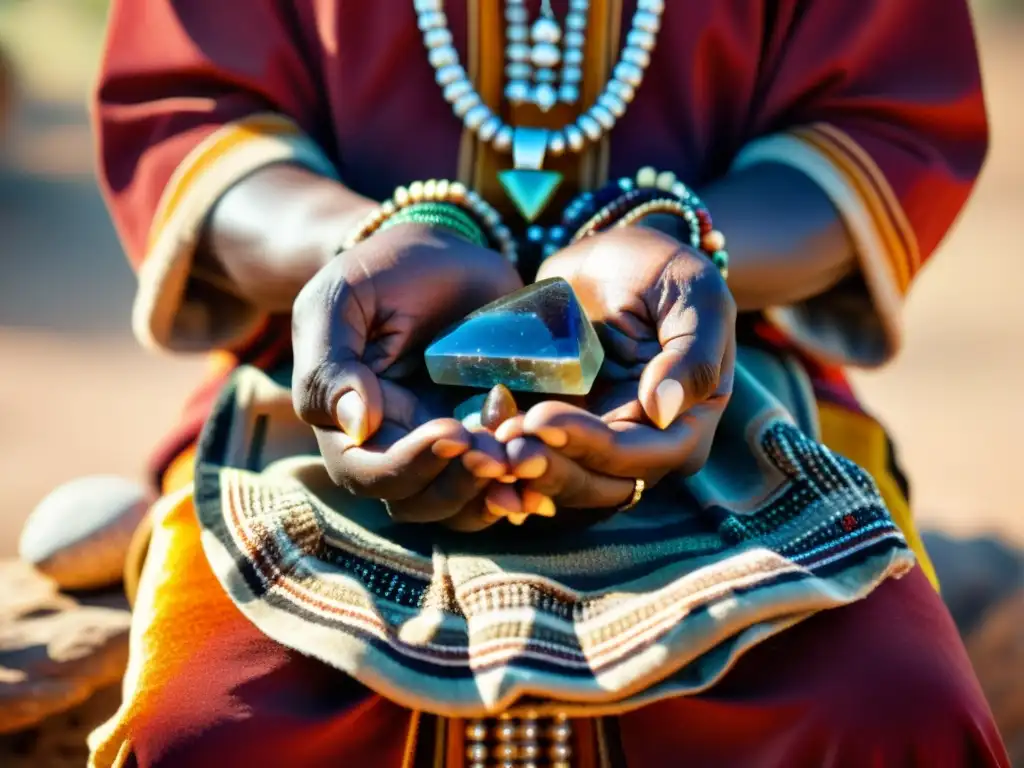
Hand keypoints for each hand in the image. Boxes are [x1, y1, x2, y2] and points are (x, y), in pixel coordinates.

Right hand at [292, 223, 522, 525]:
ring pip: (463, 505)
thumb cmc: (379, 275)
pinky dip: (525, 482)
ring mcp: (446, 449)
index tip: (452, 432)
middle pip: (419, 501)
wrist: (440, 256)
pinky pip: (504, 482)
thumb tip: (355, 424)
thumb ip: (330, 363)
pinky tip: (545, 459)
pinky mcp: (490, 438)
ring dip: (494, 491)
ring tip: (523, 457)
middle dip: (461, 483)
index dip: (409, 465)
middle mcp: (397, 448)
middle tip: (497, 451)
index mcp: (351, 426)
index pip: (369, 473)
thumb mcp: (339, 302)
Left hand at [496, 226, 735, 511]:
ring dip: (521, 470)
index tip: (542, 420)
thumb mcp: (696, 300)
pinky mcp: (557, 426)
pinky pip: (531, 453)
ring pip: (558, 478)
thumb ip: (691, 356)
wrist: (618, 258)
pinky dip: (504, 453)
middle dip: (548, 468)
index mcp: (683, 429)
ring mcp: (595, 441)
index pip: (638, 456)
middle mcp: (640, 448)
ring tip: (485, 446)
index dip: (589, 446)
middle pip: (595, 481)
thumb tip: (663, 410)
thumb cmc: (668, 274)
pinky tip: (477, 439)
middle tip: (504, 444)